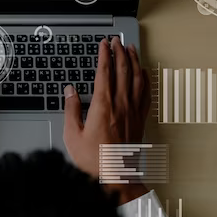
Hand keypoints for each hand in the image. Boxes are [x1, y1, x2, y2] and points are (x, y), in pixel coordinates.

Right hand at [62, 37, 150, 203]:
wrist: (115, 175)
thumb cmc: (93, 158)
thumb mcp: (72, 134)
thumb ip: (71, 109)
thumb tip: (70, 90)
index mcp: (103, 105)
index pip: (104, 72)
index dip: (104, 55)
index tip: (103, 43)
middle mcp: (120, 104)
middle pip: (122, 70)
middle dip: (119, 51)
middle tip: (116, 40)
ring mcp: (133, 111)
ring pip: (136, 78)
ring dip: (133, 60)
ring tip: (130, 48)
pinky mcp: (140, 119)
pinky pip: (146, 93)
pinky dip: (145, 78)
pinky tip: (143, 72)